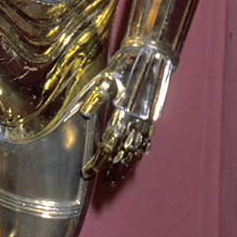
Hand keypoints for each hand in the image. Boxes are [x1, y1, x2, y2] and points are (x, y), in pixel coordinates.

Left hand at [81, 43, 173, 183]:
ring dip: (126, 164)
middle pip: (122, 151)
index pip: (108, 144)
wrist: (152, 57)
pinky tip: (136, 157)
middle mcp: (136, 120)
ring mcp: (146, 119)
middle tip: (102, 179)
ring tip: (118, 177)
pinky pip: (147, 139)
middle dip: (111, 167)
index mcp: (123, 113)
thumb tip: (85, 112)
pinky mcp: (152, 116)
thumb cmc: (126, 66)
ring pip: (136, 149)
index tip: (88, 171)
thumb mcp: (107, 78)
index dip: (98, 159)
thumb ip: (96, 97)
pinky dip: (141, 150)